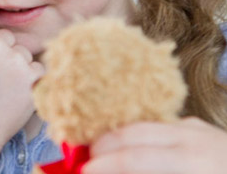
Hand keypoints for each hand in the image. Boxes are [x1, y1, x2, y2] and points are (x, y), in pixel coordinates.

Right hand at [85, 117, 226, 173]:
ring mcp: (203, 133)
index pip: (132, 159)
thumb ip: (146, 172)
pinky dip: (146, 137)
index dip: (101, 167)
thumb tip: (111, 170)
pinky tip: (138, 152)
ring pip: (147, 124)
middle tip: (85, 164)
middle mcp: (196, 141)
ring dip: (120, 139)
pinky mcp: (207, 132)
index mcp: (192, 163)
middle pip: (133, 133)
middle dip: (102, 148)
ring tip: (104, 156)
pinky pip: (168, 128)